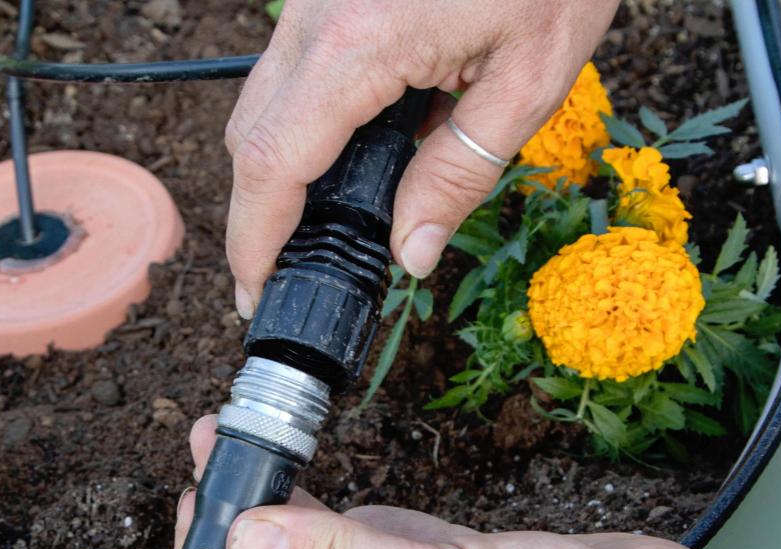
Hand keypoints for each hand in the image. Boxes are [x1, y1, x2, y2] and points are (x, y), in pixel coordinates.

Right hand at [225, 0, 620, 317]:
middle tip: (286, 270)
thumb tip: (411, 252)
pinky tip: (355, 152)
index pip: (274, 164)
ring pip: (263, 101)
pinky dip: (304, 122)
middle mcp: (316, 15)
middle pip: (251, 135)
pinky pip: (292, 68)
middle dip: (258, 214)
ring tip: (321, 222)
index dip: (254, 240)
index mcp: (359, 43)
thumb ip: (461, 173)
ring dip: (279, 168)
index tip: (255, 290)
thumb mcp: (530, 80)